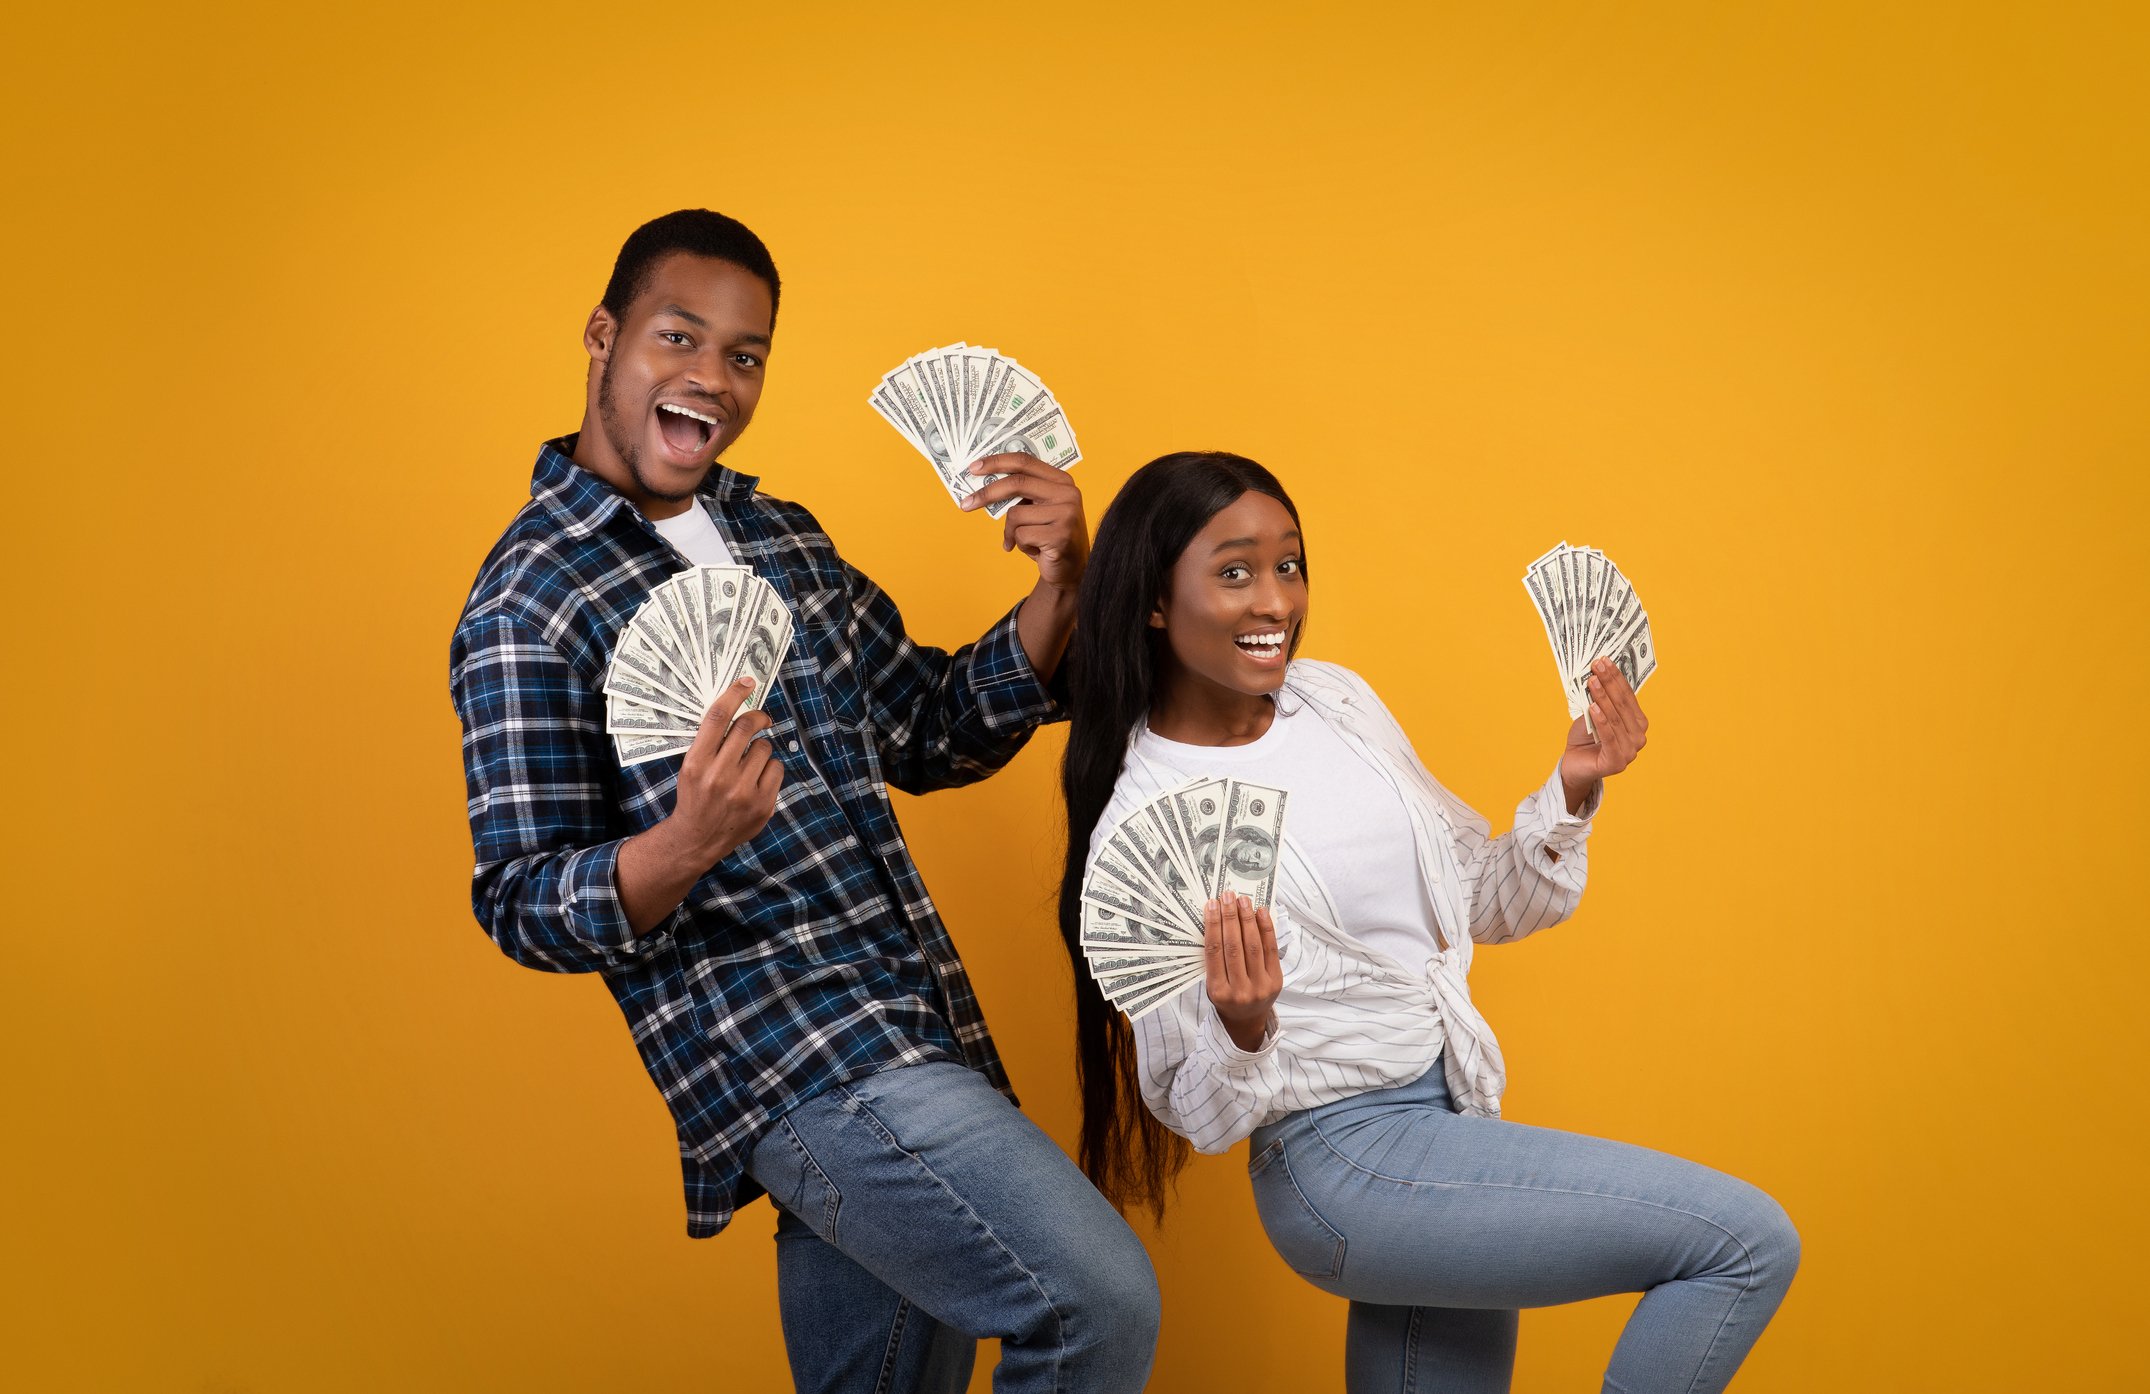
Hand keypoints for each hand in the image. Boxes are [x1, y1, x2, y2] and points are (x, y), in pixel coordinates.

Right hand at [666, 676, 783, 865]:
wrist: (699, 838)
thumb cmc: (695, 796)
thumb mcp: (691, 767)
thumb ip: (710, 742)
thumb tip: (736, 708)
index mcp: (697, 763)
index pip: (717, 718)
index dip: (734, 694)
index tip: (747, 682)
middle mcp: (719, 776)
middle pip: (747, 727)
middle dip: (758, 717)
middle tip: (761, 718)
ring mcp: (743, 792)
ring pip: (765, 748)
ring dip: (760, 748)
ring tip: (749, 763)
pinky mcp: (762, 805)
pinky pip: (776, 768)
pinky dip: (769, 768)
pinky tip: (757, 779)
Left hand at [959, 453, 1089, 592]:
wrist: (1070, 570)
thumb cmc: (1048, 535)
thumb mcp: (1038, 508)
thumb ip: (1021, 493)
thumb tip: (983, 481)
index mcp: (1062, 480)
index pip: (1025, 461)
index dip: (997, 462)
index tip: (973, 468)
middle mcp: (1068, 493)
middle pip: (1017, 483)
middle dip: (987, 493)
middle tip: (965, 504)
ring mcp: (1066, 514)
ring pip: (1015, 515)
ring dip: (1011, 532)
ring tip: (1024, 541)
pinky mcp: (1060, 536)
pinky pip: (1021, 535)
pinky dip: (1019, 545)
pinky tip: (1034, 551)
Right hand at [1204, 894, 1281, 1051]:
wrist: (1247, 1019)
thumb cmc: (1225, 996)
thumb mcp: (1213, 983)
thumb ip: (1214, 958)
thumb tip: (1217, 919)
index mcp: (1218, 991)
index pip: (1214, 952)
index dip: (1213, 925)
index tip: (1211, 904)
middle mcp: (1240, 991)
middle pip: (1234, 946)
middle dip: (1230, 918)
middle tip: (1227, 896)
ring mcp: (1260, 987)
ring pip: (1253, 946)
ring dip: (1247, 919)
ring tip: (1242, 900)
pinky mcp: (1276, 982)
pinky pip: (1271, 950)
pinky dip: (1266, 929)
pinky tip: (1260, 913)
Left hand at [1559, 657, 1648, 811]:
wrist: (1573, 765)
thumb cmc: (1585, 738)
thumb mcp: (1593, 714)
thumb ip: (1600, 699)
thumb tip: (1597, 673)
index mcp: (1638, 723)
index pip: (1628, 696)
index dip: (1616, 677)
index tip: (1604, 660)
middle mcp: (1639, 737)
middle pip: (1623, 705)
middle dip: (1609, 682)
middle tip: (1597, 665)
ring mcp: (1630, 752)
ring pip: (1615, 719)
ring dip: (1603, 698)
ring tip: (1591, 681)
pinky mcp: (1617, 762)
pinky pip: (1609, 737)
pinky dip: (1601, 721)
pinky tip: (1592, 707)